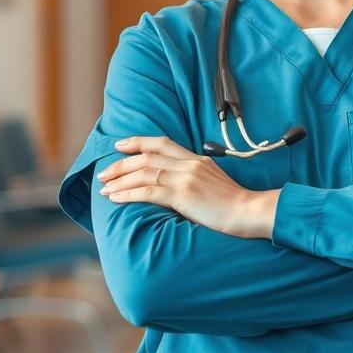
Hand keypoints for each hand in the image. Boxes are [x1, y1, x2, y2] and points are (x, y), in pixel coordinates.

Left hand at [96, 136, 278, 238]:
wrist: (249, 211)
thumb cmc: (234, 203)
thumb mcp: (214, 181)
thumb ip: (194, 177)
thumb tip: (176, 184)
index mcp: (196, 159)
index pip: (162, 142)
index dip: (138, 142)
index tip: (120, 145)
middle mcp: (189, 164)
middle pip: (147, 157)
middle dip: (121, 164)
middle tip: (104, 173)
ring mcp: (185, 178)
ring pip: (144, 173)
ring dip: (120, 180)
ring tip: (104, 189)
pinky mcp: (183, 195)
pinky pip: (148, 191)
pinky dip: (128, 194)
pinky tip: (115, 198)